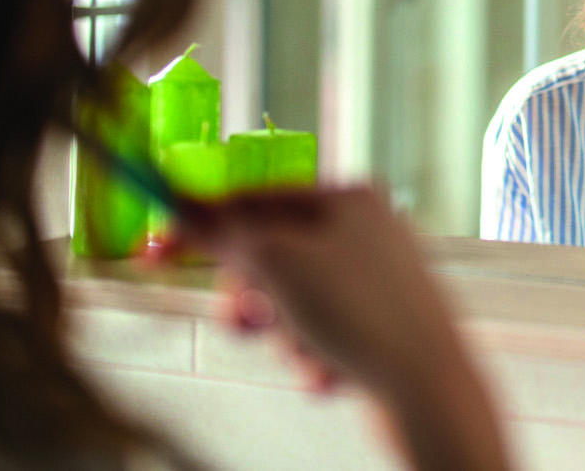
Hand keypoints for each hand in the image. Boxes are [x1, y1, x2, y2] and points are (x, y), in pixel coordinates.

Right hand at [176, 186, 508, 470]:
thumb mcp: (276, 264)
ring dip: (283, 335)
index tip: (154, 252)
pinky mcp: (381, 325)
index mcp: (349, 196)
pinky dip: (312, 356)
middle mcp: (369, 229)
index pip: (256, 199)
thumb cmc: (363, 315)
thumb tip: (180, 208)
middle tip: (243, 322)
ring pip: (290, 302)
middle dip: (251, 297)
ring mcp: (378, 278)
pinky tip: (333, 373)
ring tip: (306, 351)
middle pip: (271, 254)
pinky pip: (318, 335)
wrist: (430, 388)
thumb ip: (224, 234)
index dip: (202, 225)